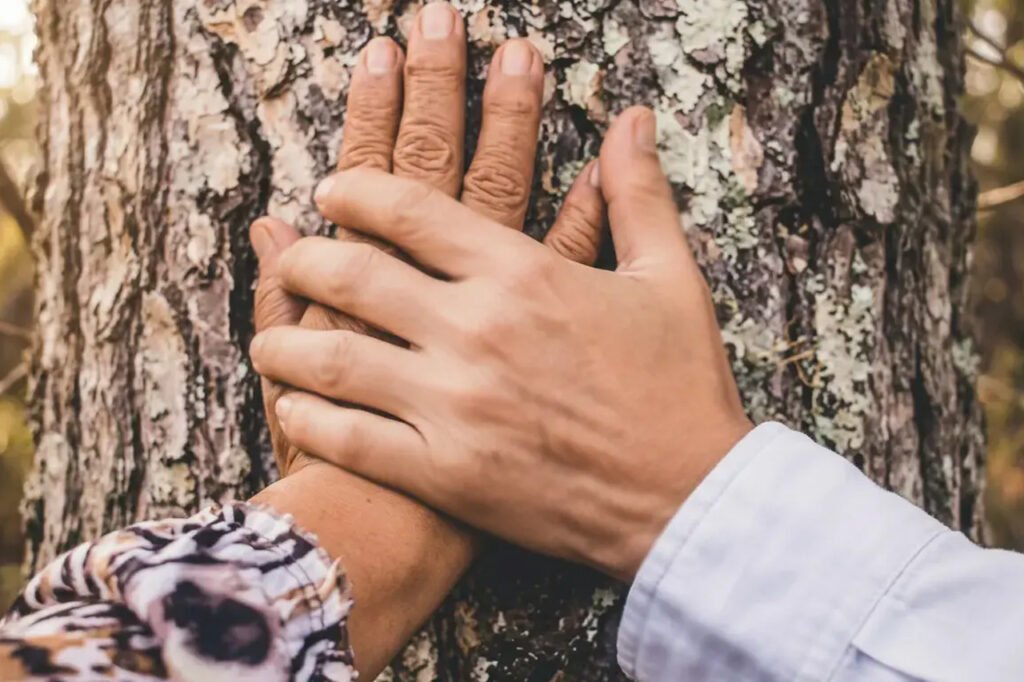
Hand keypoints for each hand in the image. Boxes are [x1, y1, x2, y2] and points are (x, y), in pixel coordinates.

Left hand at [250, 107, 753, 580]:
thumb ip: (636, 194)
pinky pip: (351, 440)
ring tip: (266, 338)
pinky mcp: (446, 475)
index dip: (354, 193)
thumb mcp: (669, 277)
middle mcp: (476, 331)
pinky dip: (309, 421)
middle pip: (352, 276)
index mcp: (522, 274)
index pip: (410, 212)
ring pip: (333, 359)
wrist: (688, 500)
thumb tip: (629, 121)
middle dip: (304, 260)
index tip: (327, 192)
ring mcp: (454, 406)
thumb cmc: (680, 388)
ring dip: (284, 341)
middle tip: (288, 257)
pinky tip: (292, 408)